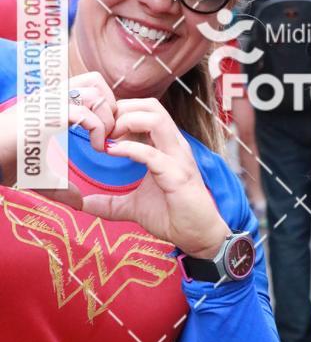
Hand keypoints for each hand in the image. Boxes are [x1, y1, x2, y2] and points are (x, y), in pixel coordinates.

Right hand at [0, 71, 116, 186]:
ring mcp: (47, 103)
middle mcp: (50, 96)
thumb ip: (61, 186)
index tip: (105, 132)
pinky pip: (84, 114)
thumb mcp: (39, 174)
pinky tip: (96, 148)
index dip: (105, 103)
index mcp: (50, 101)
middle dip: (110, 107)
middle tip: (108, 134)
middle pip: (96, 81)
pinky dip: (98, 131)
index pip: (89, 83)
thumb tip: (79, 203)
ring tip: (102, 141)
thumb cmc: (4, 163)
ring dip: (107, 118)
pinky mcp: (45, 115)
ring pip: (94, 93)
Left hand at [67, 98, 229, 257]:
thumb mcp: (133, 206)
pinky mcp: (178, 176)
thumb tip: (81, 203)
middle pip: (151, 106)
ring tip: (108, 140)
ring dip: (127, 123)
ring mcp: (178, 158)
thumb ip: (109, 202)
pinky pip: (153, 154)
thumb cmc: (172, 216)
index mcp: (166, 146)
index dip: (120, 112)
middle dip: (121, 111)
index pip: (146, 110)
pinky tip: (112, 153)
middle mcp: (174, 145)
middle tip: (101, 132)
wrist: (198, 236)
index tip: (100, 130)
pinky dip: (129, 149)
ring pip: (156, 120)